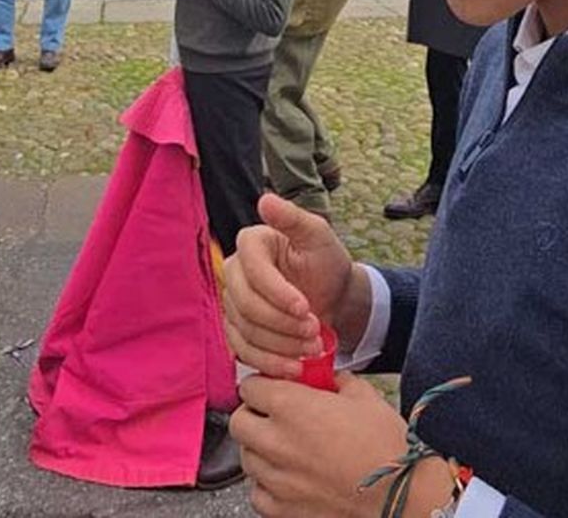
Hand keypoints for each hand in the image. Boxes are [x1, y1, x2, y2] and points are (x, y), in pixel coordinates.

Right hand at [224, 194, 368, 376]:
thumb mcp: (318, 235)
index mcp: (252, 243)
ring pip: (245, 330)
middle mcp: (235, 272)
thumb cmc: (325, 261)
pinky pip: (243, 351)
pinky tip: (294, 367)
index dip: (277, 292)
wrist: (333, 295)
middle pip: (245, 304)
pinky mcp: (237, 330)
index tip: (306, 308)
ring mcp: (233, 303)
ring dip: (280, 344)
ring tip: (311, 348)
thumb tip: (265, 200)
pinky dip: (269, 362)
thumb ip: (293, 218)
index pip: (253, 270)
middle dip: (282, 323)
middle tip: (313, 331)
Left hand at [231, 374, 451, 517]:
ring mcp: (276, 478)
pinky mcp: (281, 509)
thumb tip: (328, 379)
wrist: (400, 495)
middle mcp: (275, 441)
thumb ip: (337, 382)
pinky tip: (288, 477)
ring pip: (246, 457)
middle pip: (240, 421)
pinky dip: (267, 484)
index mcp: (292, 406)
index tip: (274, 387)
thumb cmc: (385, 446)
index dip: (262, 384)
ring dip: (260, 448)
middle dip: (253, 414)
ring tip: (285, 447)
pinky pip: (257, 492)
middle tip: (273, 414)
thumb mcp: (365, 396)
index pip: (251, 386)